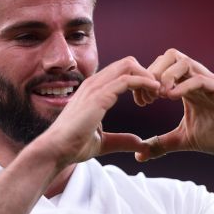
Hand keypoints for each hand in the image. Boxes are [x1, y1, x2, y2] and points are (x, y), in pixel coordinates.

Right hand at [36, 56, 160, 166]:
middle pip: (127, 63)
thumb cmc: (73, 146)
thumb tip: (141, 144)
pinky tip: (154, 91)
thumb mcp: (104, 143)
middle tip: (156, 95)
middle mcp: (94, 84)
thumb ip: (122, 140)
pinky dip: (145, 82)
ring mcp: (95, 87)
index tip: (149, 100)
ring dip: (147, 77)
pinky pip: (127, 79)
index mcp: (94, 91)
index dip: (139, 81)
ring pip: (129, 66)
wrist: (56, 150)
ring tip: (158, 94)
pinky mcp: (99, 96)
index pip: (121, 72)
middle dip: (146, 75)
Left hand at [135, 48, 213, 160]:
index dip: (146, 80)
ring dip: (166, 76)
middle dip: (153, 73)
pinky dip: (183, 85)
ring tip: (159, 96)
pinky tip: (171, 98)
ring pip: (184, 61)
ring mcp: (210, 82)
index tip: (141, 101)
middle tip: (148, 97)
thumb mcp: (182, 140)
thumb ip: (161, 144)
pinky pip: (200, 79)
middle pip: (170, 56)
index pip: (161, 67)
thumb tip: (139, 155)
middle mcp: (196, 79)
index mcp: (186, 86)